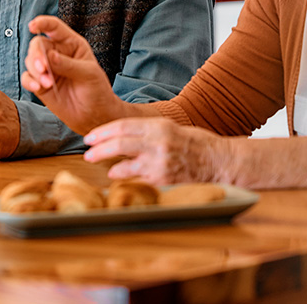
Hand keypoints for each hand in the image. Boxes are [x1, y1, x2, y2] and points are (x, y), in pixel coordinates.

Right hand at [20, 15, 125, 134]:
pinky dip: (29, 82)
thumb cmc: (97, 91)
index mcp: (71, 44)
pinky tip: (37, 88)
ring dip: (36, 71)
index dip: (43, 23)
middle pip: (38, 45)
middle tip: (43, 68)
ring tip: (48, 83)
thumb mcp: (88, 74)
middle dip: (37, 55)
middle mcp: (57, 53)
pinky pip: (27, 78)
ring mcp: (47, 69)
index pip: (54, 27)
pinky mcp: (40, 84)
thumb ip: (68, 64)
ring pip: (30, 61)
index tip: (33, 26)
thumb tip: (49, 56)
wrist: (95, 116)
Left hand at [83, 118, 228, 183]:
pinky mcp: (163, 179)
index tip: (90, 136)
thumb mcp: (170, 128)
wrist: (220, 161)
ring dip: (108, 164)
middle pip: (119, 144)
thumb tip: (121, 134)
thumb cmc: (196, 143)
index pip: (123, 126)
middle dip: (99, 148)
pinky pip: (137, 178)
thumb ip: (147, 131)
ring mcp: (160, 162)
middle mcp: (158, 142)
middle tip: (87, 152)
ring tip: (98, 163)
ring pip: (125, 164)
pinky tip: (116, 175)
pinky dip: (124, 177)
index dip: (103, 132)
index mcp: (159, 126)